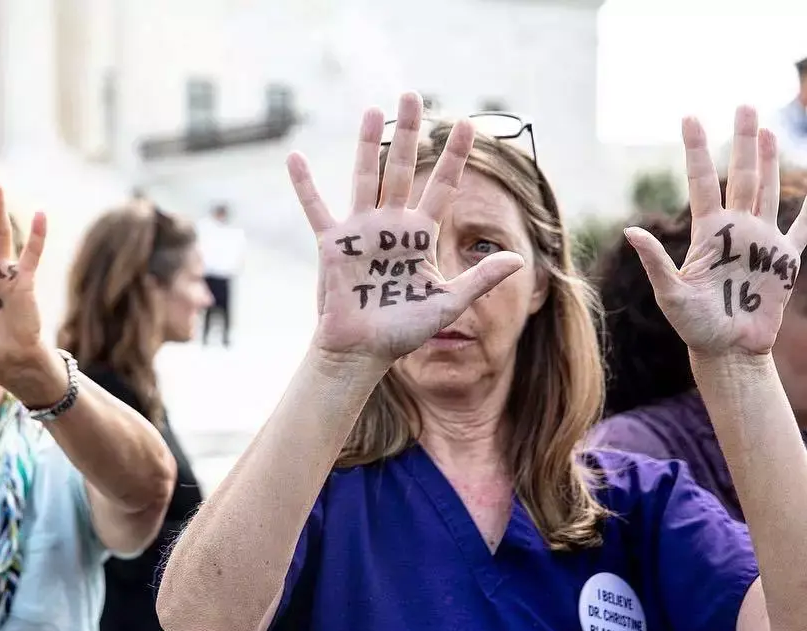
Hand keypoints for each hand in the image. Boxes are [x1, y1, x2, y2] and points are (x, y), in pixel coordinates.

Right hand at [288, 92, 523, 368]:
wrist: (362, 351)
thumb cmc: (403, 331)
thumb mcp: (448, 302)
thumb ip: (480, 278)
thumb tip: (519, 260)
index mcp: (420, 235)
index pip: (442, 186)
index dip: (453, 156)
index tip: (466, 124)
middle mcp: (391, 225)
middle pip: (401, 168)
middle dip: (409, 133)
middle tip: (413, 96)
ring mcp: (361, 231)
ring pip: (365, 177)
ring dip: (369, 144)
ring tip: (374, 110)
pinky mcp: (333, 244)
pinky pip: (316, 209)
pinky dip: (304, 185)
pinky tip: (294, 158)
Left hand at [626, 107, 806, 358]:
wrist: (727, 351)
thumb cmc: (694, 326)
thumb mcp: (671, 293)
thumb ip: (656, 261)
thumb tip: (630, 231)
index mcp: (708, 233)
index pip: (703, 181)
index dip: (698, 149)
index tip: (690, 117)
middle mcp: (735, 230)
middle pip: (741, 174)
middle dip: (743, 140)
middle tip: (745, 105)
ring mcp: (761, 242)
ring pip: (767, 190)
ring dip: (769, 160)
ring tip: (767, 130)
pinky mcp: (784, 261)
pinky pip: (803, 230)